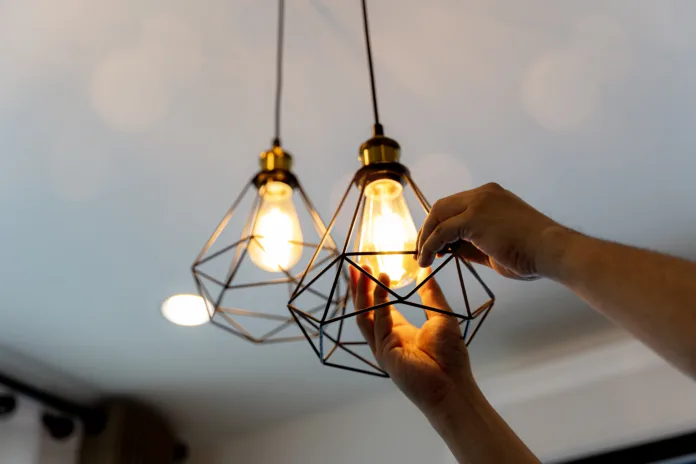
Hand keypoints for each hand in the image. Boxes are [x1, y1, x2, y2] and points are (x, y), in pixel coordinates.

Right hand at [349, 265, 474, 415]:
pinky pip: (378, 323)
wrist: (453, 386)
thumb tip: (426, 271)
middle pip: (367, 309)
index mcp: (400, 332)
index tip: (372, 268)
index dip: (375, 287)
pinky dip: (379, 302)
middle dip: (361, 287)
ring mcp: (384, 347)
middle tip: (358, 264)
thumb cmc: (451, 357)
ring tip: (363, 270)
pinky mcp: (385, 353)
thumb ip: (431, 294)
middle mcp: (388, 338)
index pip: (381, 306)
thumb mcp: (441, 317)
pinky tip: (382, 285)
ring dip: (362, 292)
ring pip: (365, 315)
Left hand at [417, 183, 563, 279]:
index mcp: (491, 196)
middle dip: (428, 229)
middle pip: (442, 207)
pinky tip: (427, 260)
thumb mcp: (495, 246)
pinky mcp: (473, 218)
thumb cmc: (532, 254)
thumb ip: (471, 244)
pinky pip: (441, 232)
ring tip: (422, 258)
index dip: (441, 225)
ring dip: (425, 237)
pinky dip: (429, 245)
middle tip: (422, 251)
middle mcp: (484, 194)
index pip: (456, 206)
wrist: (553, 251)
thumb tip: (448, 249)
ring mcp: (478, 203)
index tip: (435, 245)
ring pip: (438, 216)